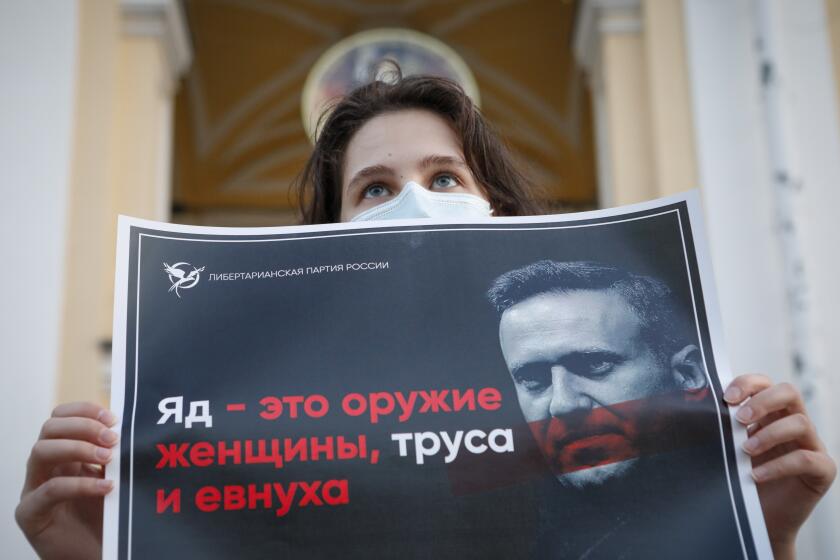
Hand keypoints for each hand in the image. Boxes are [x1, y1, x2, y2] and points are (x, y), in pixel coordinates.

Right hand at [16, 402, 118, 559]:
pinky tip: (107, 487)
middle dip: (83, 427)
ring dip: (78, 448)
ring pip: (41, 451)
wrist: (98, 554)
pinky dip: (80, 484)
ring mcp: (33, 489)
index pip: (61, 417)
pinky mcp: (31, 514)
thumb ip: (115, 454)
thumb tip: (131, 427)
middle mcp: (45, 467)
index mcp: (64, 453)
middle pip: (49, 428)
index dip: (84, 411)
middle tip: (113, 439)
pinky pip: (49, 490)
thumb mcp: (115, 477)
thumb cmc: (107, 515)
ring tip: (109, 459)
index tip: (113, 418)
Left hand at [724, 375, 835, 559]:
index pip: (765, 383)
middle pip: (789, 392)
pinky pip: (806, 459)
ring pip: (800, 422)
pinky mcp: (822, 471)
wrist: (756, 519)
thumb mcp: (726, 447)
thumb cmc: (740, 479)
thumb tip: (690, 405)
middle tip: (740, 418)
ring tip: (746, 450)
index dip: (748, 384)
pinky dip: (778, 465)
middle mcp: (793, 423)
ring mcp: (811, 445)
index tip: (727, 397)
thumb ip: (719, 426)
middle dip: (762, 401)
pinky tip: (756, 474)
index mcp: (770, 413)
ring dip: (770, 433)